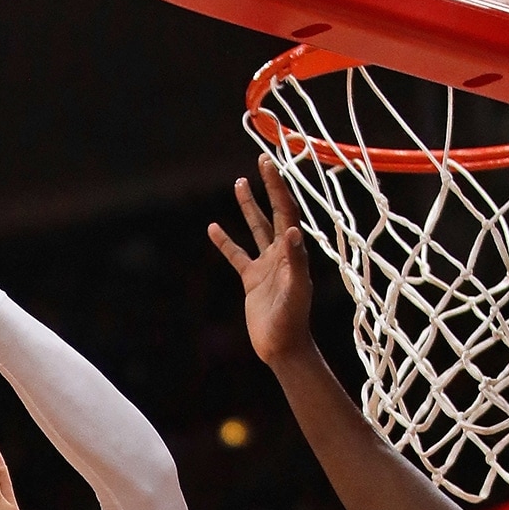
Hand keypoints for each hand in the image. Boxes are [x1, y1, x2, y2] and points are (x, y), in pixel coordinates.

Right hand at [209, 156, 313, 369]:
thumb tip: (294, 232)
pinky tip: (213, 228)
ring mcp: (266, 266)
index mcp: (293, 252)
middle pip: (274, 212)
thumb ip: (295, 262)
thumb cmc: (292, 322)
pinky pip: (237, 255)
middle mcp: (282, 254)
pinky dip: (225, 242)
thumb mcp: (294, 291)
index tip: (268, 164)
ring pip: (256, 229)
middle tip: (261, 161)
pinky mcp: (252, 280)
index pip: (286, 211)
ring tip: (239, 183)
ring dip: (249, 206)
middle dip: (268, 187)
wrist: (283, 348)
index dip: (278, 187)